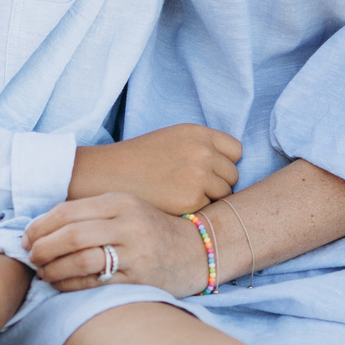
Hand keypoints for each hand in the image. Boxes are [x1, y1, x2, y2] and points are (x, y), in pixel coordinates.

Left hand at [25, 192, 209, 297]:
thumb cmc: (151, 230)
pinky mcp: (138, 280)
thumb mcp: (127, 209)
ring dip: (52, 269)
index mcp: (122, 202)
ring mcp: (136, 254)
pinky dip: (68, 285)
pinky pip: (93, 284)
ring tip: (42, 272)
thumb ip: (90, 213)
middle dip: (42, 248)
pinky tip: (59, 284)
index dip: (40, 225)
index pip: (69, 211)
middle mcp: (129, 225)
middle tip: (30, 256)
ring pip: (80, 261)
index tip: (26, 237)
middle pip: (71, 236)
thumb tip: (42, 226)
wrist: (197, 251)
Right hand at [70, 123, 240, 212]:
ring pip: (224, 195)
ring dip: (209, 199)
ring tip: (182, 197)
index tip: (210, 171)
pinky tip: (175, 206)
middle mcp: (203, 151)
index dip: (224, 163)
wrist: (108, 175)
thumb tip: (229, 166)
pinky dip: (195, 211)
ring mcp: (199, 176)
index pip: (236, 151)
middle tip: (193, 189)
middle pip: (232, 175)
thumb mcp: (174, 139)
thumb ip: (203, 147)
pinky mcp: (192, 200)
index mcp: (199, 133)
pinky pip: (208, 210)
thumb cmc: (139, 159)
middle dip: (218, 184)